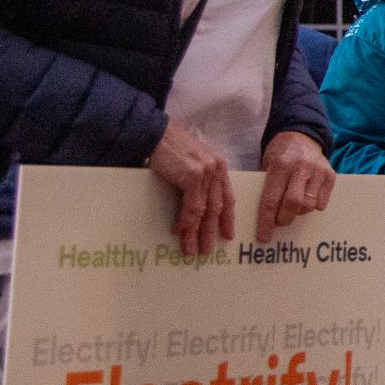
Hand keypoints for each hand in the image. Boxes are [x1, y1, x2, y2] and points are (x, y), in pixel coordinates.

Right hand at [147, 118, 232, 256]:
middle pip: (217, 207)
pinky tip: (178, 231)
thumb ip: (200, 181)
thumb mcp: (192, 164)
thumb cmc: (171, 149)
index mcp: (219, 167)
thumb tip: (197, 208)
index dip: (227, 218)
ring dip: (196, 232)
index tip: (227, 235)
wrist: (156, 134)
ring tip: (191, 249)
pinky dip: (185, 221)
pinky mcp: (193, 175)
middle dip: (211, 231)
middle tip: (207, 250)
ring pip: (205, 210)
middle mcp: (217, 169)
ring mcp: (207, 172)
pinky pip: (191, 206)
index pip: (228, 197)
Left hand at [257, 130, 335, 244]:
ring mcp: (317, 170)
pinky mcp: (330, 175)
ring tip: (294, 207)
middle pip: (293, 204)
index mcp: (280, 165)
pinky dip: (313, 206)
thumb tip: (265, 218)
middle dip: (284, 218)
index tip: (264, 237)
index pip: (271, 200)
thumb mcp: (267, 165)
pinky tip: (307, 197)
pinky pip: (322, 203)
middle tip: (280, 220)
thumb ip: (267, 187)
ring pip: (309, 205)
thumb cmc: (280, 154)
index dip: (266, 222)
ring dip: (299, 212)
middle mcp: (300, 167)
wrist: (301, 135)